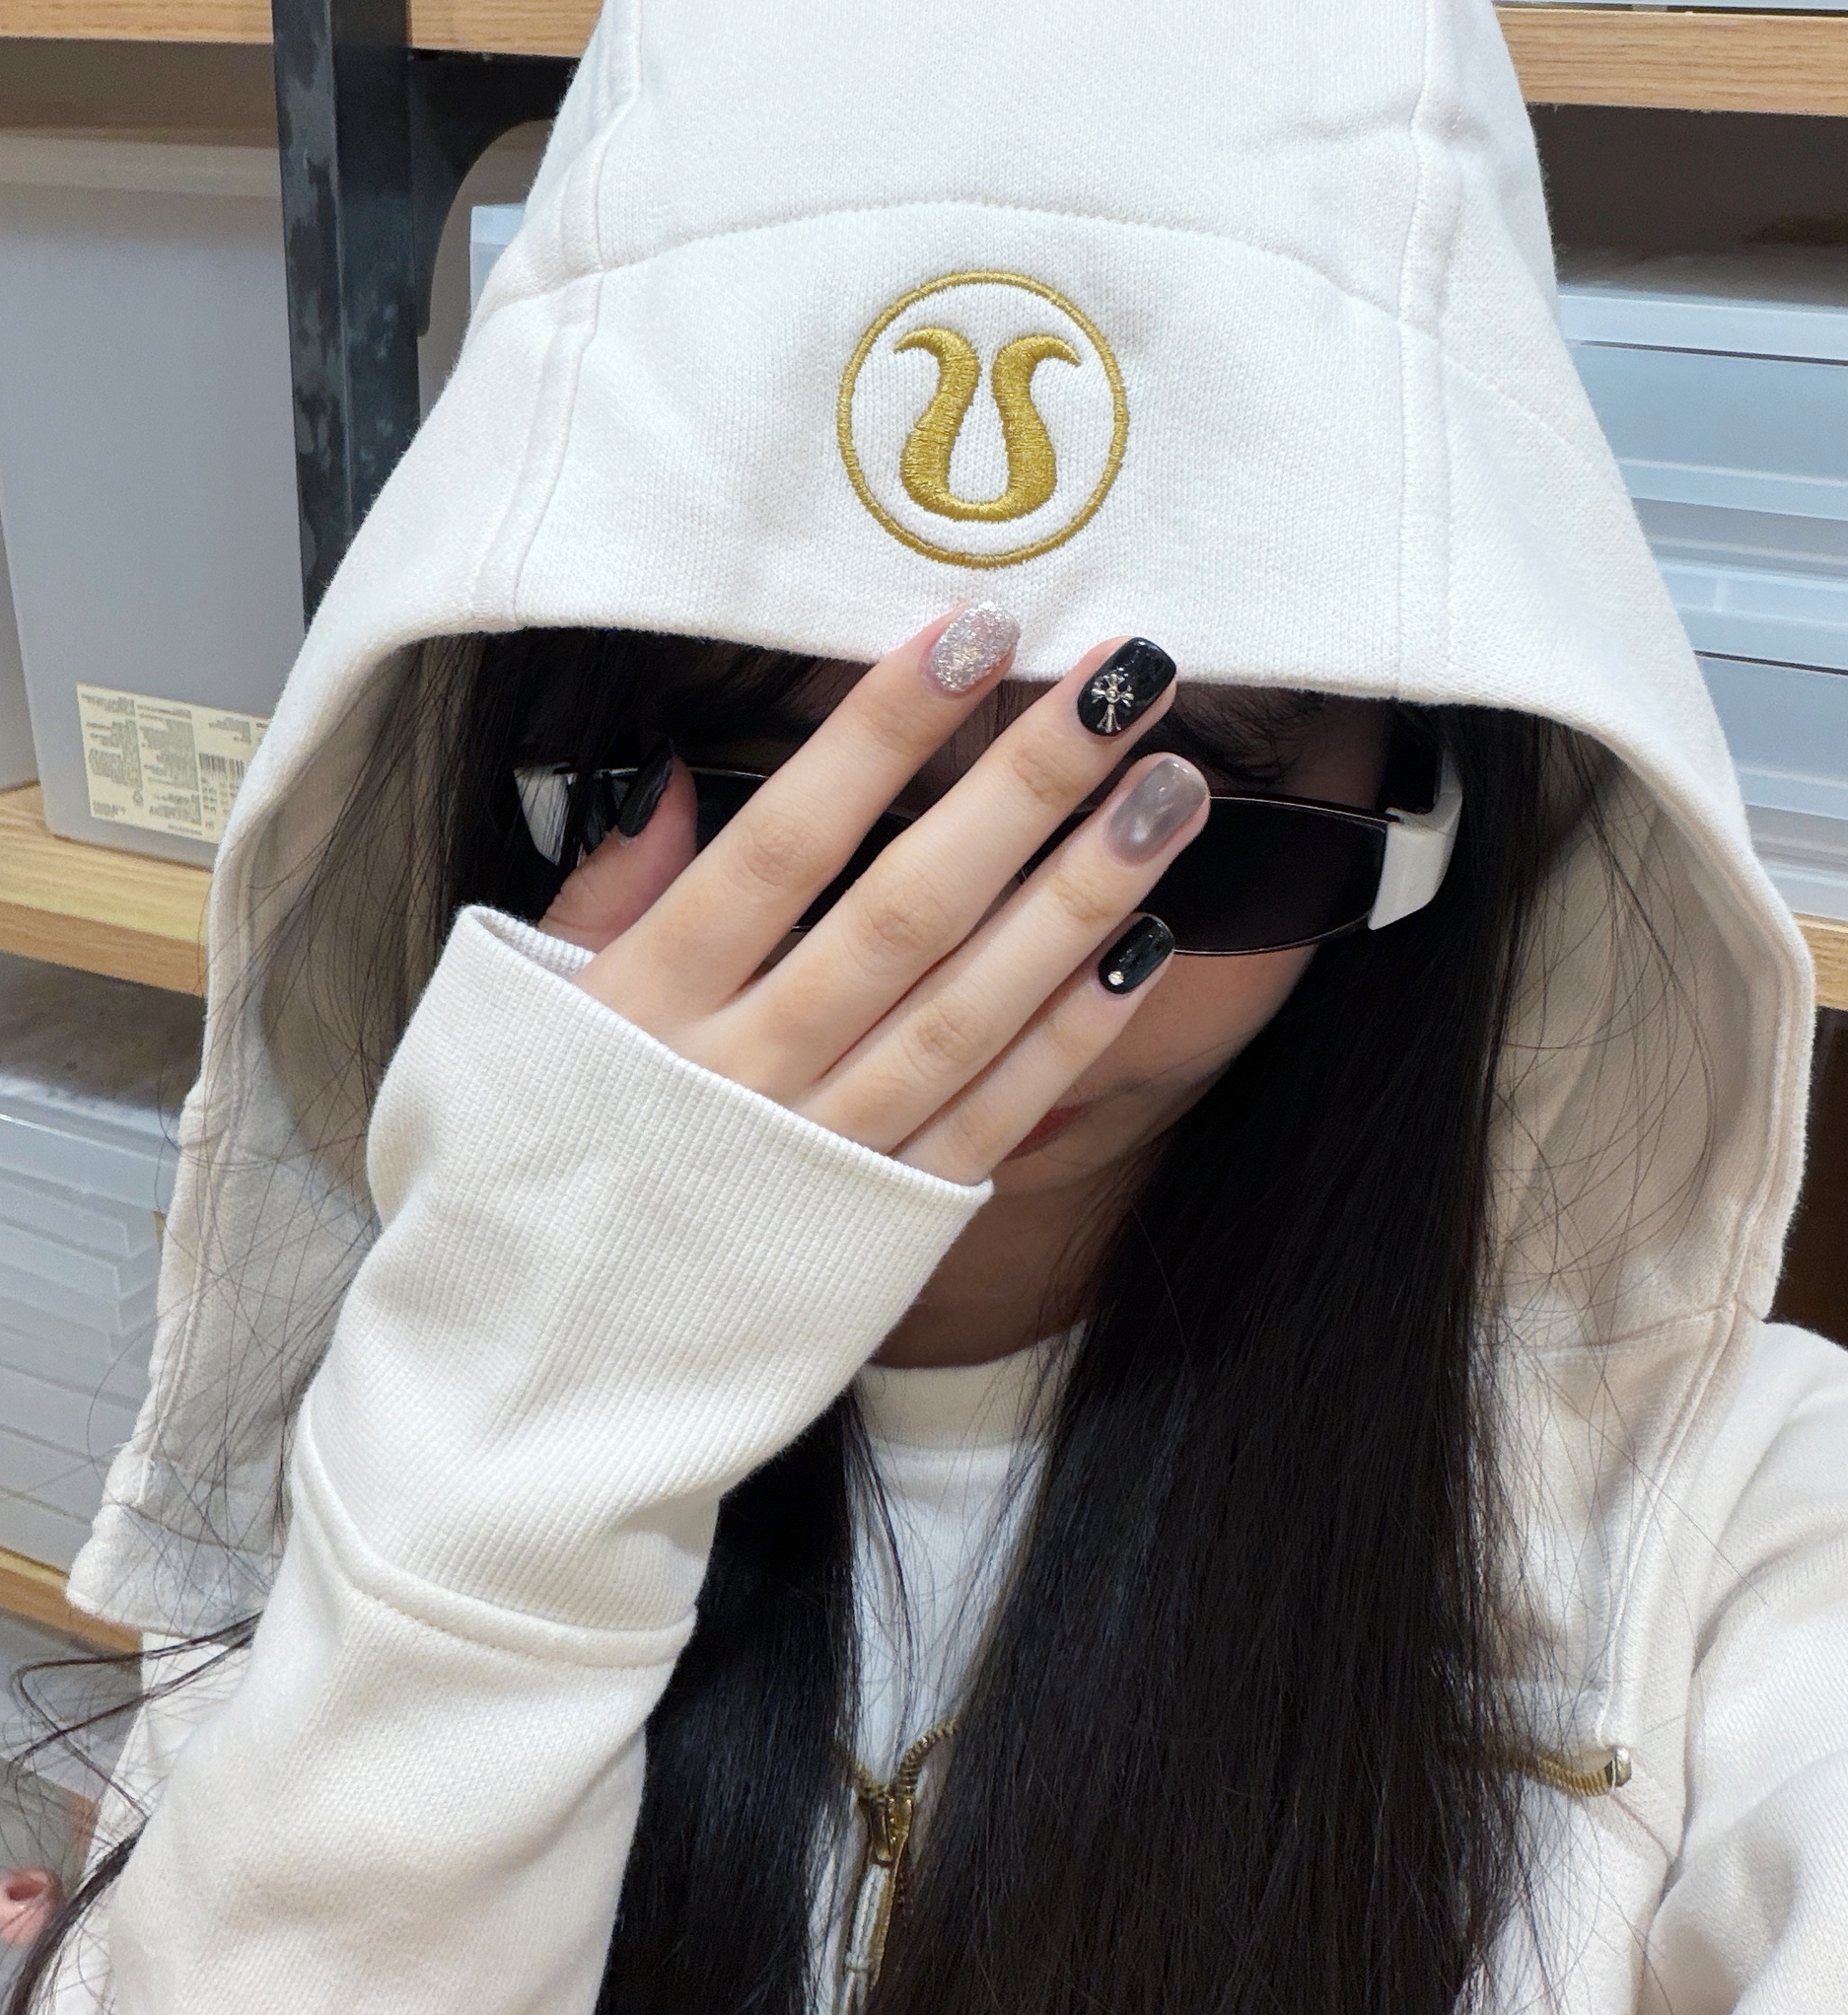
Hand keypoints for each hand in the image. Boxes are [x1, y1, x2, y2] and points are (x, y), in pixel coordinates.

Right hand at [536, 613, 1207, 1183]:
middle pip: (904, 909)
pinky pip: (992, 1122)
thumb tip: (683, 772)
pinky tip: (1146, 947)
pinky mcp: (884, 1229)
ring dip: (1081, 895)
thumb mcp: (510, 1020)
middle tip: (1123, 680)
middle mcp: (746, 1076)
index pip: (784, 842)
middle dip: (1022, 787)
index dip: (881, 734)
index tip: (972, 632)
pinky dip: (1070, 1038)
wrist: (529, 1382)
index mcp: (645, 1005)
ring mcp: (824, 1157)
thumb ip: (603, 895)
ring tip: (1170, 792)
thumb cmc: (512, 1173)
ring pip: (969, 1008)